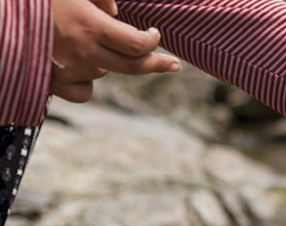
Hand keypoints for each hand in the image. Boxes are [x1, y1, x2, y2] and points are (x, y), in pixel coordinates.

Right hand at [50, 0, 181, 101]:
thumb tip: (116, 14)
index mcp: (91, 27)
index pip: (137, 44)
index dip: (152, 40)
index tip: (154, 34)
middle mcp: (84, 53)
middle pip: (134, 67)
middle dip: (157, 64)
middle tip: (174, 65)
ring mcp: (68, 71)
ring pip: (106, 75)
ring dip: (110, 63)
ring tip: (97, 46)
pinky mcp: (52, 82)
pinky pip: (83, 92)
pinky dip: (88, 82)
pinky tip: (85, 69)